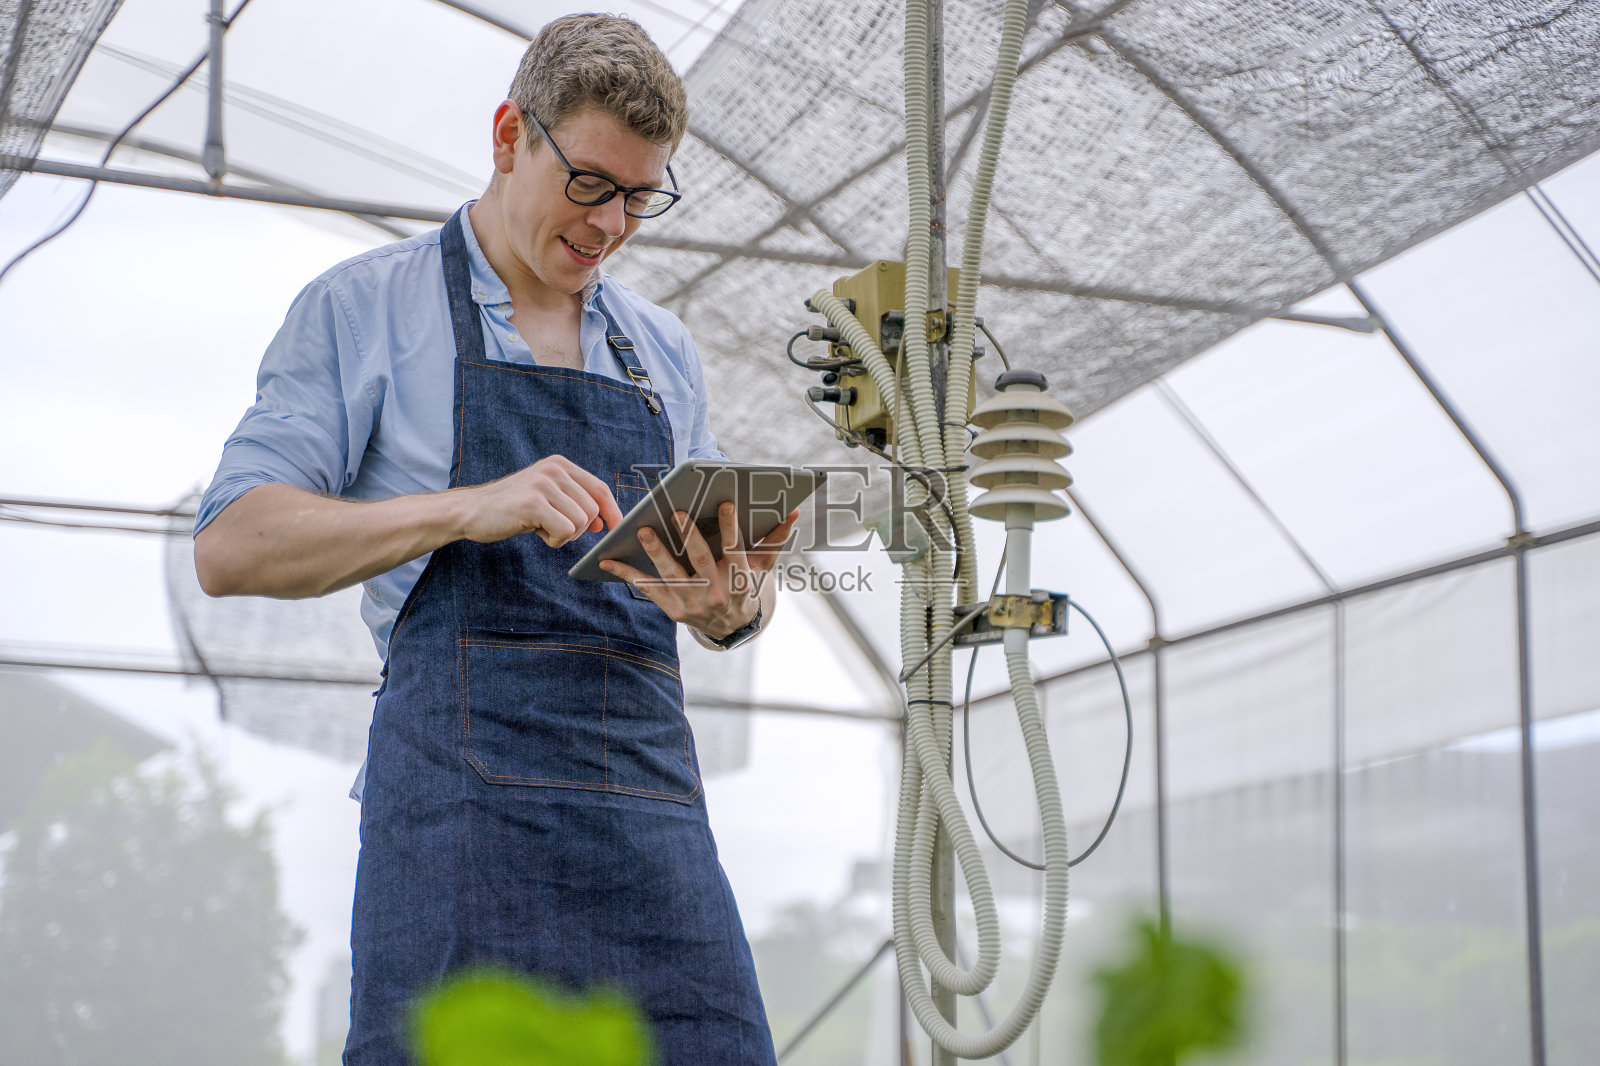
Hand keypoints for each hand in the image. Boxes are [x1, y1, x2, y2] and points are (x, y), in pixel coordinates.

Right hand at [457, 455, 622, 547]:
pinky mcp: (533, 503)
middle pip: (592, 509)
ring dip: (564, 535)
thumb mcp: (545, 497)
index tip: (617, 528)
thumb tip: (603, 522)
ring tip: (540, 527)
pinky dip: (554, 540)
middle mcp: (553, 469)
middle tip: (551, 528)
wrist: (471, 511)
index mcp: (559, 465)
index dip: (612, 510)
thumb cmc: (510, 508)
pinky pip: (565, 530)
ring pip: (581, 522)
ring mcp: (543, 485)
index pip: (599, 488)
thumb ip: (573, 503)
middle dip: (578, 528)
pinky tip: (535, 532)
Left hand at [599, 502, 799, 637]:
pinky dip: (628, 575)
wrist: (731, 627)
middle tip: (675, 512)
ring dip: (656, 553)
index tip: (725, 503)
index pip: (735, 549)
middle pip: (701, 562)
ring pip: (672, 576)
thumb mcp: (763, 566)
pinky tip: (608, 561)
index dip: (731, 527)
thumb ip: (775, 538)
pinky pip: (649, 590)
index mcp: (739, 578)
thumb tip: (793, 512)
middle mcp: (716, 593)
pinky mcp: (674, 611)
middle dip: (689, 536)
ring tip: (642, 531)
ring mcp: (693, 604)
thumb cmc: (746, 585)